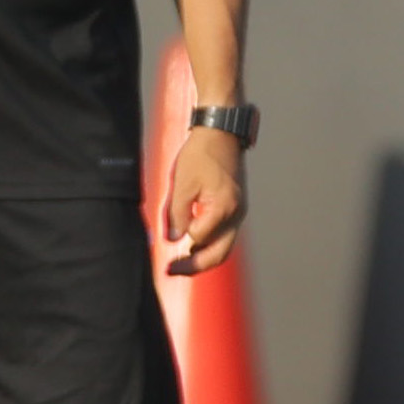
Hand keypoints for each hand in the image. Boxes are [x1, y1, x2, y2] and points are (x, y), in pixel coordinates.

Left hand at [161, 128, 246, 273]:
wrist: (222, 132)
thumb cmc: (201, 154)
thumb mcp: (182, 184)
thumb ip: (177, 215)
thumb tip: (173, 241)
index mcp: (223, 208)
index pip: (200, 240)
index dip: (181, 247)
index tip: (164, 257)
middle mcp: (236, 214)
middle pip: (219, 254)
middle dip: (195, 267)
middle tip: (172, 271)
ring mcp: (239, 212)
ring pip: (223, 247)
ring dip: (202, 257)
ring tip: (179, 261)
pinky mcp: (235, 208)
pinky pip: (224, 234)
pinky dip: (208, 244)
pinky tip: (191, 244)